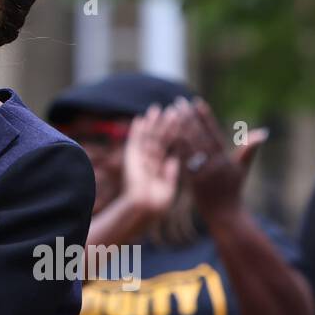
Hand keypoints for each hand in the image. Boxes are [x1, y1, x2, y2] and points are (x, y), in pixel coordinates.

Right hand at [120, 104, 180, 222]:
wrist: (144, 207)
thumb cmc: (157, 202)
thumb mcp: (168, 186)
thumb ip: (171, 172)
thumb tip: (175, 159)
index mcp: (159, 168)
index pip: (169, 147)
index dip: (176, 134)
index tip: (182, 124)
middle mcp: (149, 160)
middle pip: (160, 138)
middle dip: (165, 124)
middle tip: (173, 109)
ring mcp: (139, 158)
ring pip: (148, 137)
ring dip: (153, 123)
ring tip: (157, 108)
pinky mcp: (132, 158)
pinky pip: (135, 141)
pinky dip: (137, 130)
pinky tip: (140, 119)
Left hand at [169, 97, 267, 220]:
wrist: (224, 214)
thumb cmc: (233, 189)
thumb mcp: (242, 169)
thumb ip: (249, 150)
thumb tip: (263, 132)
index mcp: (224, 159)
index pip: (212, 133)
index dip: (205, 117)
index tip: (196, 101)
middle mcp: (212, 165)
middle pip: (197, 137)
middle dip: (187, 118)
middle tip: (178, 101)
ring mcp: (199, 173)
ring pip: (186, 147)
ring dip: (176, 129)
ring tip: (169, 113)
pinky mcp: (188, 180)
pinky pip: (178, 161)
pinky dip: (171, 148)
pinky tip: (162, 135)